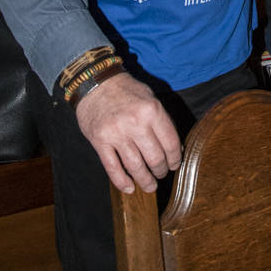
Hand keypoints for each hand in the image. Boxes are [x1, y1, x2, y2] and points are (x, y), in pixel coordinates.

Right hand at [76, 71, 182, 193]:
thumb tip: (173, 147)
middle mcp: (135, 123)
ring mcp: (116, 134)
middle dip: (161, 171)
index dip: (175, 158)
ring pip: (135, 167)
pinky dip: (122, 182)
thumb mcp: (150, 98)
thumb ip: (161, 120)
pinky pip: (113, 168)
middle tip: (161, 174)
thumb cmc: (126, 90)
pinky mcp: (100, 141)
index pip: (170, 143)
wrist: (95, 82)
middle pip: (155, 158)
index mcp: (151, 111)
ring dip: (145, 180)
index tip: (174, 164)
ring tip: (150, 185)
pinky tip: (129, 188)